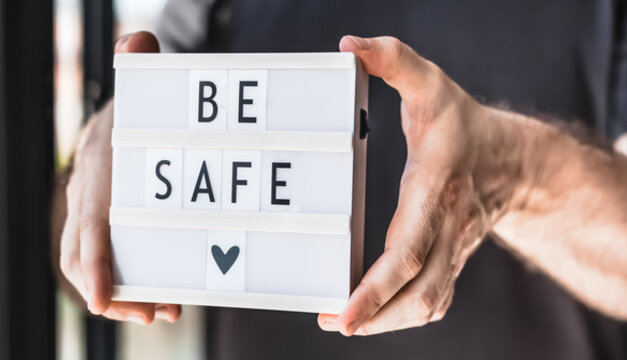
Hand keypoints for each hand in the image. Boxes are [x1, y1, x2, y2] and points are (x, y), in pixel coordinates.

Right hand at [59, 31, 180, 323]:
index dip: (94, 263)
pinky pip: (113, 268)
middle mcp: (88, 198)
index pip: (87, 224)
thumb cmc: (136, 111)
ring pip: (95, 271)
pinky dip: (135, 289)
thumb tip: (139, 40)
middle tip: (149, 313)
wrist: (123, 124)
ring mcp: (95, 219)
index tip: (104, 300)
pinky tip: (165, 302)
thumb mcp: (141, 86)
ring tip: (161, 312)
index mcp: (96, 169)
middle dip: (112, 293)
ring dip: (126, 298)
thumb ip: (140, 62)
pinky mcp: (111, 233)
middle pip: (82, 259)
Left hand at [319, 36, 495, 335]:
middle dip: (377, 316)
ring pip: (427, 304)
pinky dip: (399, 315)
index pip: (407, 250)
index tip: (345, 309)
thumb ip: (392, 60)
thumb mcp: (429, 83)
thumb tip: (349, 45)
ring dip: (385, 322)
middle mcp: (447, 229)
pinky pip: (429, 300)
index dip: (375, 285)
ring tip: (343, 322)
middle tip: (335, 323)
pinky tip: (368, 316)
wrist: (513, 159)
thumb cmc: (461, 123)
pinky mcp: (448, 262)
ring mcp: (452, 251)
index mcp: (436, 190)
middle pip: (419, 292)